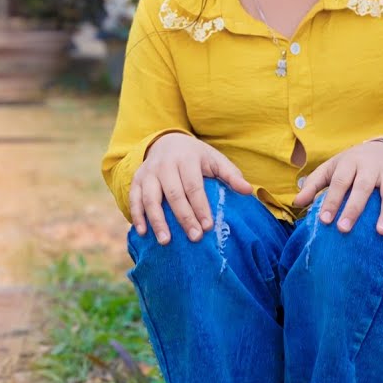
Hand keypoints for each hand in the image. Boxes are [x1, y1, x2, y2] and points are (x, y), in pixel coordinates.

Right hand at [130, 133, 253, 244]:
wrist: (167, 142)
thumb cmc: (196, 156)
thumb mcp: (215, 160)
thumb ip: (231, 175)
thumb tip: (249, 190)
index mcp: (187, 159)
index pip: (194, 186)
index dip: (201, 207)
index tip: (209, 226)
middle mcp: (165, 165)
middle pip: (174, 195)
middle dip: (184, 217)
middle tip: (194, 237)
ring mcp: (148, 173)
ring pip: (150, 199)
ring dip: (157, 221)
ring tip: (166, 241)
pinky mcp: (136, 180)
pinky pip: (134, 199)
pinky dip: (137, 216)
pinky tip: (142, 232)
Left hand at [292, 140, 382, 235]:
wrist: (382, 147)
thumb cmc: (351, 164)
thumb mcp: (331, 168)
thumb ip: (314, 184)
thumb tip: (297, 203)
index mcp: (351, 162)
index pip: (340, 181)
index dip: (332, 200)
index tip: (323, 221)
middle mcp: (372, 166)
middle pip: (363, 187)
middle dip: (354, 208)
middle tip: (344, 229)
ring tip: (381, 233)